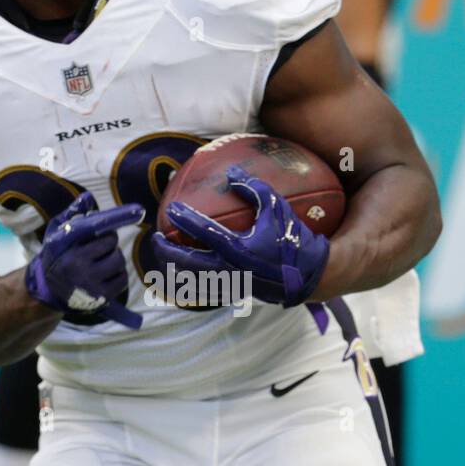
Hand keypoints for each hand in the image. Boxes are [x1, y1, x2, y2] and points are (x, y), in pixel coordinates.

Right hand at [25, 191, 144, 329]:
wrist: (49, 289)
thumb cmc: (56, 255)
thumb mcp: (57, 233)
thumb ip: (72, 214)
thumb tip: (88, 198)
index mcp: (68, 249)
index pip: (95, 228)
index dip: (116, 218)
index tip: (139, 211)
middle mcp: (79, 267)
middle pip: (111, 243)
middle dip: (108, 241)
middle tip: (99, 246)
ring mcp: (91, 284)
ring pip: (119, 260)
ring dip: (114, 257)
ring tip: (101, 260)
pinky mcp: (101, 297)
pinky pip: (123, 279)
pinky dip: (119, 274)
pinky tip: (106, 274)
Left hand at [153, 164, 328, 306]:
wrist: (309, 274)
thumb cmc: (292, 237)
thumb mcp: (276, 207)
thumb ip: (254, 188)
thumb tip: (231, 173)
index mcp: (240, 248)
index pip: (205, 232)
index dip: (186, 220)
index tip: (171, 209)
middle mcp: (232, 269)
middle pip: (188, 263)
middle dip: (168, 252)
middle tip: (155, 238)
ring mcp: (231, 283)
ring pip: (192, 281)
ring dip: (174, 269)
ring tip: (163, 256)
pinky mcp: (234, 292)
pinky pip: (204, 290)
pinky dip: (189, 282)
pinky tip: (181, 273)